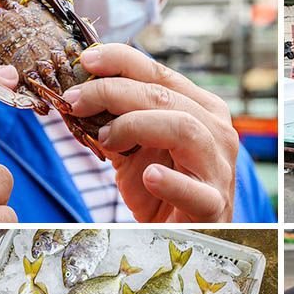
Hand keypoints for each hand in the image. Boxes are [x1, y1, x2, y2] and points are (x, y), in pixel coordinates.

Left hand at [67, 44, 236, 221]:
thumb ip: (117, 123)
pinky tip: (149, 178)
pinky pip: (195, 191)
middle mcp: (216, 132)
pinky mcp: (212, 205)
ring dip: (134, 126)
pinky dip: (171, 182)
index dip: (121, 61)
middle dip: (113, 92)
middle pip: (166, 98)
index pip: (161, 74)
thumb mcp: (135, 150)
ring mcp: (218, 169)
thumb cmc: (161, 190)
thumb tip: (79, 96)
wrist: (181, 233)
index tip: (85, 60)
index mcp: (202, 110)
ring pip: (184, 129)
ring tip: (104, 138)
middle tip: (76, 99)